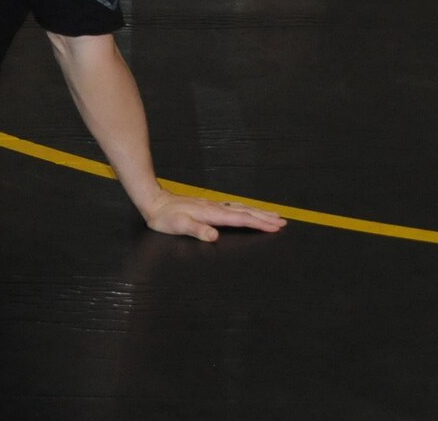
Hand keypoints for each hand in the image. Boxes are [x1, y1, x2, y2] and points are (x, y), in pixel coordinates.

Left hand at [142, 190, 286, 242]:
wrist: (154, 202)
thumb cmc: (165, 217)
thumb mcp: (178, 226)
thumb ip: (196, 230)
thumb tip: (214, 236)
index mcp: (212, 214)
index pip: (241, 219)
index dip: (259, 223)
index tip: (275, 226)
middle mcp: (215, 208)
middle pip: (245, 212)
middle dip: (265, 217)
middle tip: (283, 221)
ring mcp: (213, 206)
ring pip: (241, 208)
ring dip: (258, 212)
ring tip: (273, 215)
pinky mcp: (209, 206)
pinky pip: (233, 207)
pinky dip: (246, 209)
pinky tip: (248, 210)